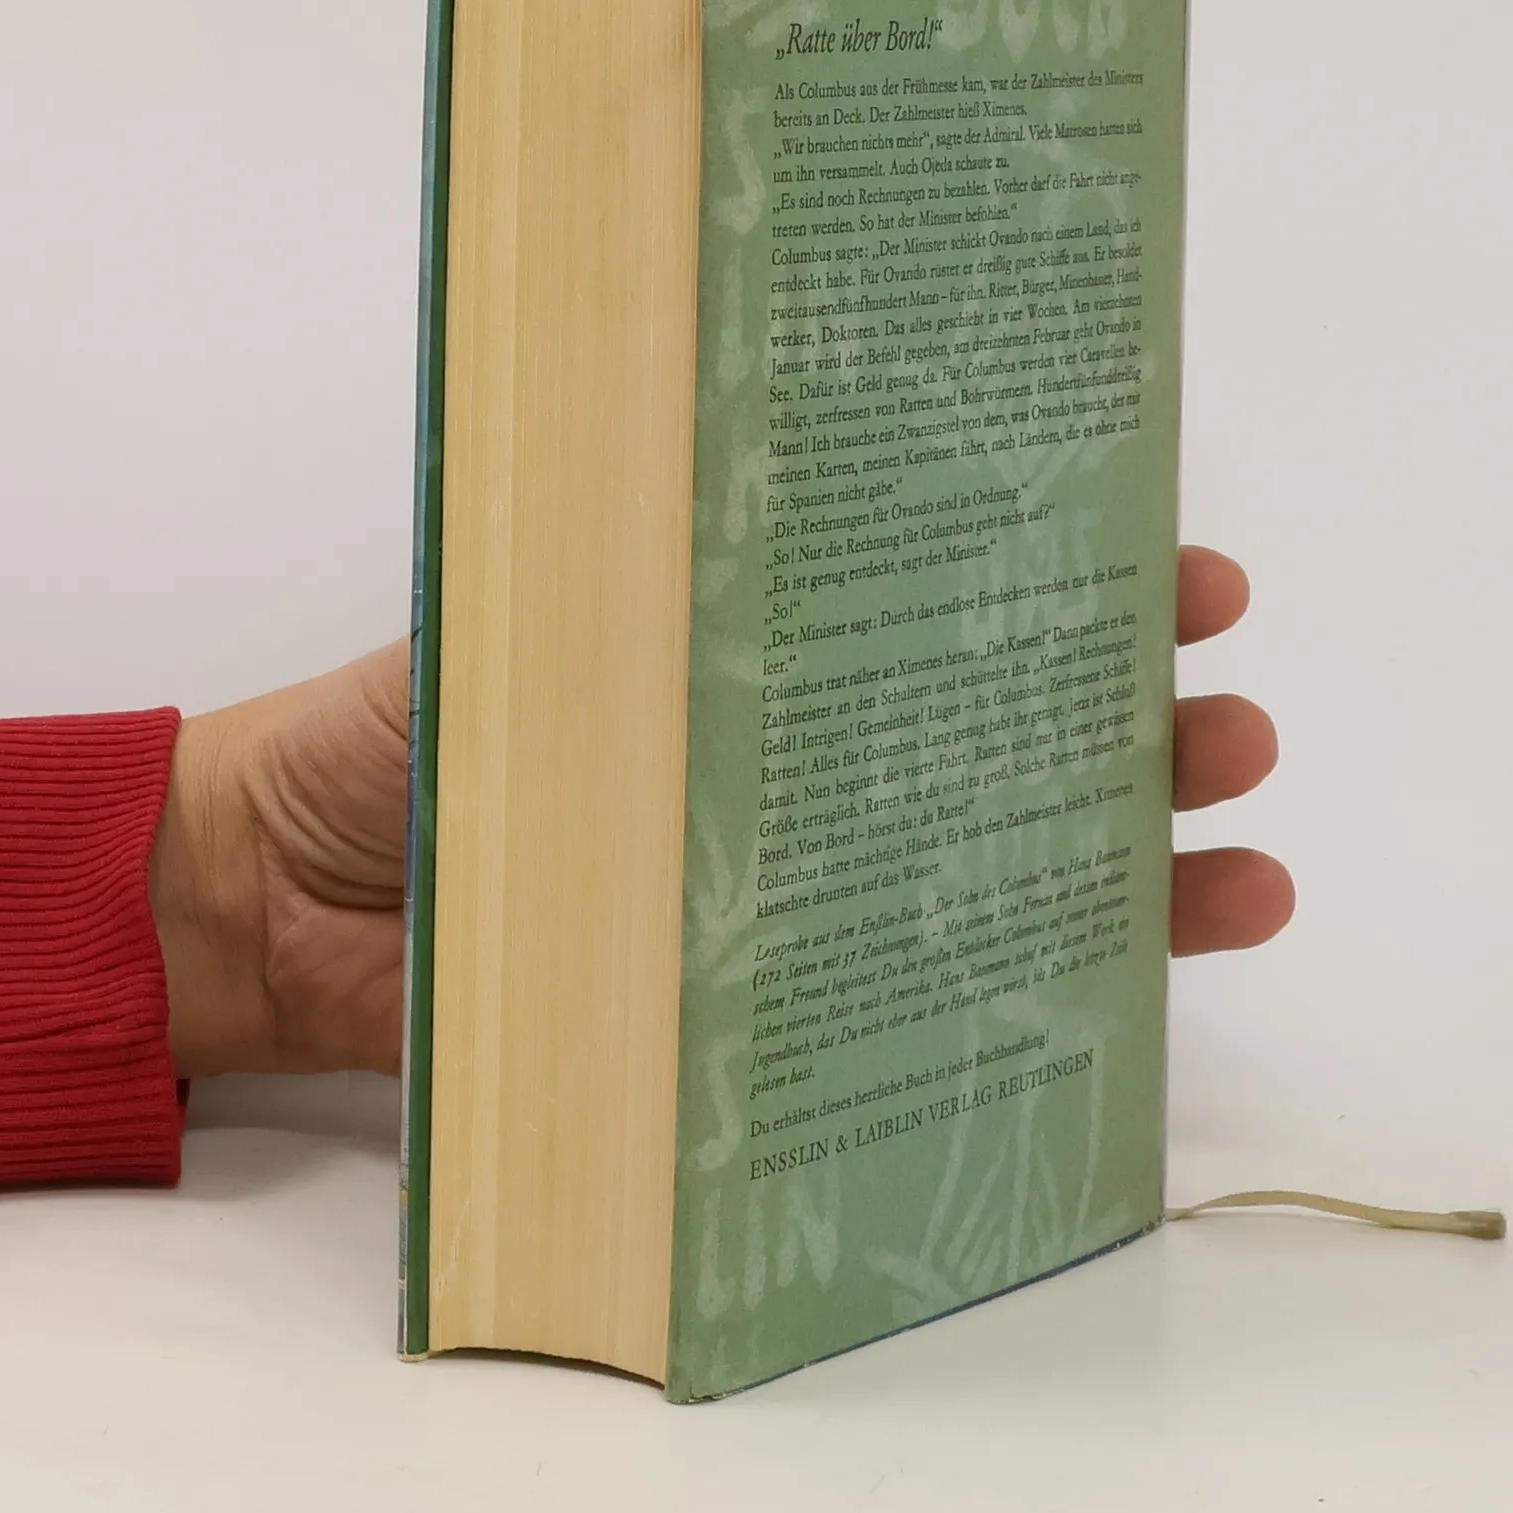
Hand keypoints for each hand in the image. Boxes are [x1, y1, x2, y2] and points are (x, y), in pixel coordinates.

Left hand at [150, 547, 1290, 1076]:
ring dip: (1136, 857)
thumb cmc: (381, 740)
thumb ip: (629, 583)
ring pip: (1000, 867)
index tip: (1176, 563)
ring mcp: (792, 889)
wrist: (273, 905)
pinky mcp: (762, 1007)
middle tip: (1222, 710)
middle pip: (1004, 735)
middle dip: (1137, 720)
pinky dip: (1033, 989)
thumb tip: (765, 505)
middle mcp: (796, 764)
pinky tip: (1140, 975)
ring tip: (1239, 845)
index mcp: (752, 649)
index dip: (1067, 582)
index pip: (938, 602)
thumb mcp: (516, 626)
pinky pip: (916, 999)